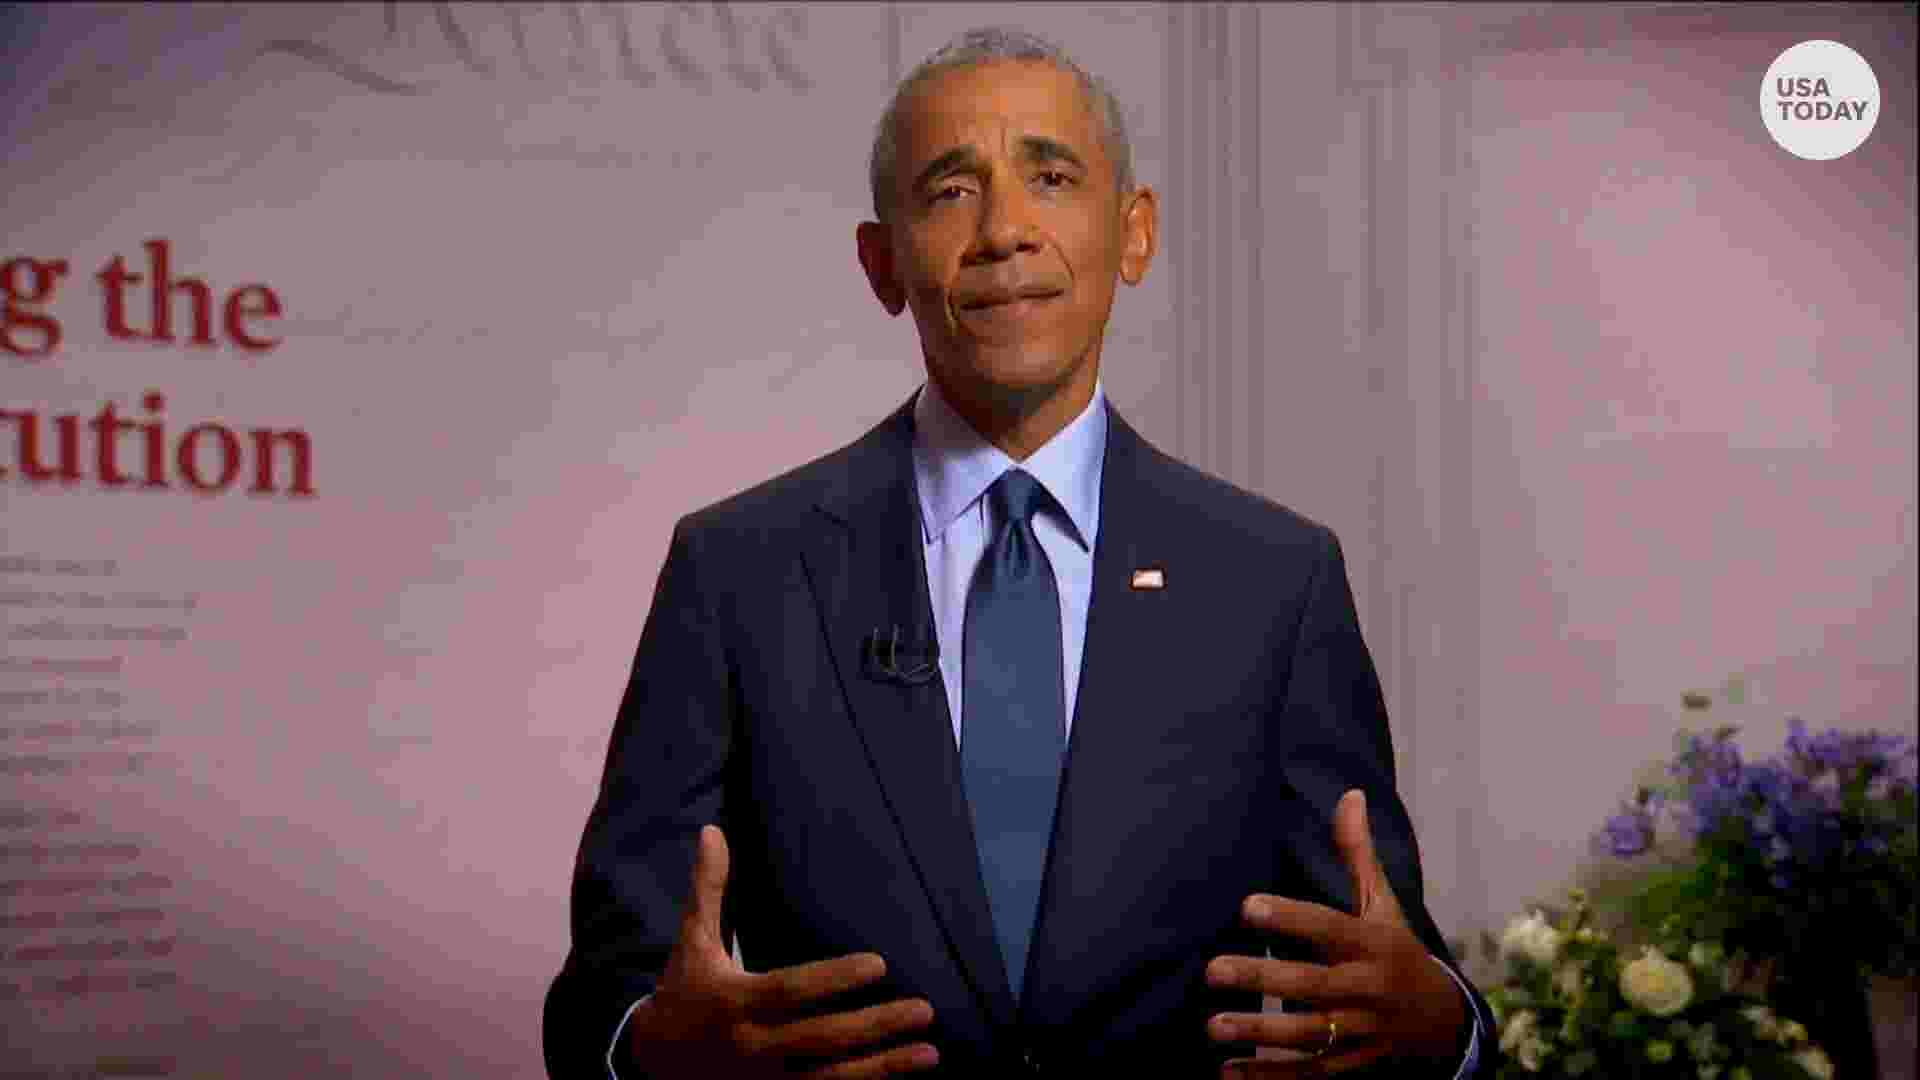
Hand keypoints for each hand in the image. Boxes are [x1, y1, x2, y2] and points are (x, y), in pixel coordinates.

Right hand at [626, 825, 939, 1078]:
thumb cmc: (683, 991)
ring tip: (930, 1052)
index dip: (834, 980)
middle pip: (820, 1039)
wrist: (650, 1062)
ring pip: (830, 1079)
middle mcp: (752, 1046)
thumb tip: (713, 830)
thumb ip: (708, 889)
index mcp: (735, 1002)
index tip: (880, 964)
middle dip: (874, 1027)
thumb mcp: (692, 941)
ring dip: (883, 1067)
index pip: (790, 991)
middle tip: (924, 1010)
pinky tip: (900, 1078)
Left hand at [1204, 790, 1466, 1075]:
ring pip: (1308, 1035)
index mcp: (1373, 944)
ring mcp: (1360, 1031)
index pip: (1330, 927)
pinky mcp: (1351, 1063)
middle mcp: (1367, 989)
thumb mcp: (1383, 904)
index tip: (1247, 906)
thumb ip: (1358, 855)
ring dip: (1259, 1032)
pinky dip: (1269, 1075)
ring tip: (1212, 1025)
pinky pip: (1309, 1073)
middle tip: (1212, 970)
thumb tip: (1349, 795)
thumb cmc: (1398, 950)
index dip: (1291, 917)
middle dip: (1263, 978)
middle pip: (1313, 985)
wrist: (1444, 1020)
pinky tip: (1228, 1071)